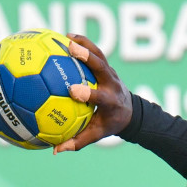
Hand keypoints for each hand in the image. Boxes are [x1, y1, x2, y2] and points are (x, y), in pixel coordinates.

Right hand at [53, 33, 133, 153]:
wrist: (129, 111)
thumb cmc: (109, 124)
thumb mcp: (97, 135)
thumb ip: (77, 141)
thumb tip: (56, 150)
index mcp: (111, 102)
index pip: (100, 97)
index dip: (87, 93)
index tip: (72, 90)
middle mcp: (112, 84)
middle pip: (101, 67)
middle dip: (87, 57)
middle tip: (70, 48)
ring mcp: (111, 73)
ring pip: (100, 54)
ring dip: (85, 44)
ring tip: (66, 36)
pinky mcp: (106, 66)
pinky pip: (95, 52)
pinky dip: (83, 43)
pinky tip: (66, 37)